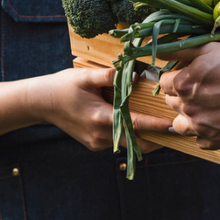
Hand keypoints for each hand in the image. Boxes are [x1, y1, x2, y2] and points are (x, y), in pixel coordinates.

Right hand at [36, 68, 172, 152]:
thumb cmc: (64, 86)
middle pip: (137, 143)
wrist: (42, 103)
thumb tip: (135, 74)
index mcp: (100, 117)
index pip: (135, 124)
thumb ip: (110, 76)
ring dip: (146, 138)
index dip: (157, 126)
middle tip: (177, 129)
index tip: (174, 125)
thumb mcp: (85, 76)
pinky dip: (131, 136)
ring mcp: (97, 143)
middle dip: (158, 139)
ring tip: (164, 128)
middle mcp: (100, 135)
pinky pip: (119, 143)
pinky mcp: (95, 145)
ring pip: (129, 145)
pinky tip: (139, 125)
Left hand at [159, 43, 219, 149]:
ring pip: (179, 125)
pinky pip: (199, 140)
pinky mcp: (214, 141)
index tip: (189, 75)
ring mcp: (200, 127)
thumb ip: (182, 49)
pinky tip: (218, 121)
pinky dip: (205, 132)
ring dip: (188, 116)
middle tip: (202, 88)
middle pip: (171, 102)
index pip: (164, 82)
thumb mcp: (213, 49)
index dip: (176, 76)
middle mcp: (187, 108)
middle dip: (181, 95)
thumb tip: (158, 48)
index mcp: (184, 84)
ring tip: (206, 107)